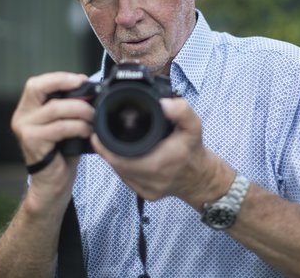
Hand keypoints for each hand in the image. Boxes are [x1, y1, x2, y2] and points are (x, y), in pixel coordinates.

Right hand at [11, 72, 93, 202]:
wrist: (53, 184)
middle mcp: (21, 117)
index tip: (81, 79)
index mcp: (27, 109)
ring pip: (55, 108)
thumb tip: (90, 89)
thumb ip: (69, 106)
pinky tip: (87, 131)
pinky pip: (60, 127)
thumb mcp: (64, 123)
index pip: (36, 84)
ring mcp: (24, 129)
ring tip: (93, 117)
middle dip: (67, 86)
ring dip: (80, 110)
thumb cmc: (61, 152)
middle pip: (39, 89)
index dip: (59, 78)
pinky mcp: (33, 142)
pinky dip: (78, 126)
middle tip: (90, 95)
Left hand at [91, 97, 233, 207]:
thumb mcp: (194, 125)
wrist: (202, 178)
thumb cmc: (194, 150)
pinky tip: (126, 156)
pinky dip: (124, 167)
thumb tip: (163, 104)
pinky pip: (128, 179)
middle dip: (108, 150)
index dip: (105, 147)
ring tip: (113, 143)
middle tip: (103, 134)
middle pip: (117, 165)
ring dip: (115, 158)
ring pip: (121, 173)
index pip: (121, 159)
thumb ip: (181, 110)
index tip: (97, 134)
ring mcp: (148, 190)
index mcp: (161, 162)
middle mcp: (152, 179)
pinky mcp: (147, 195)